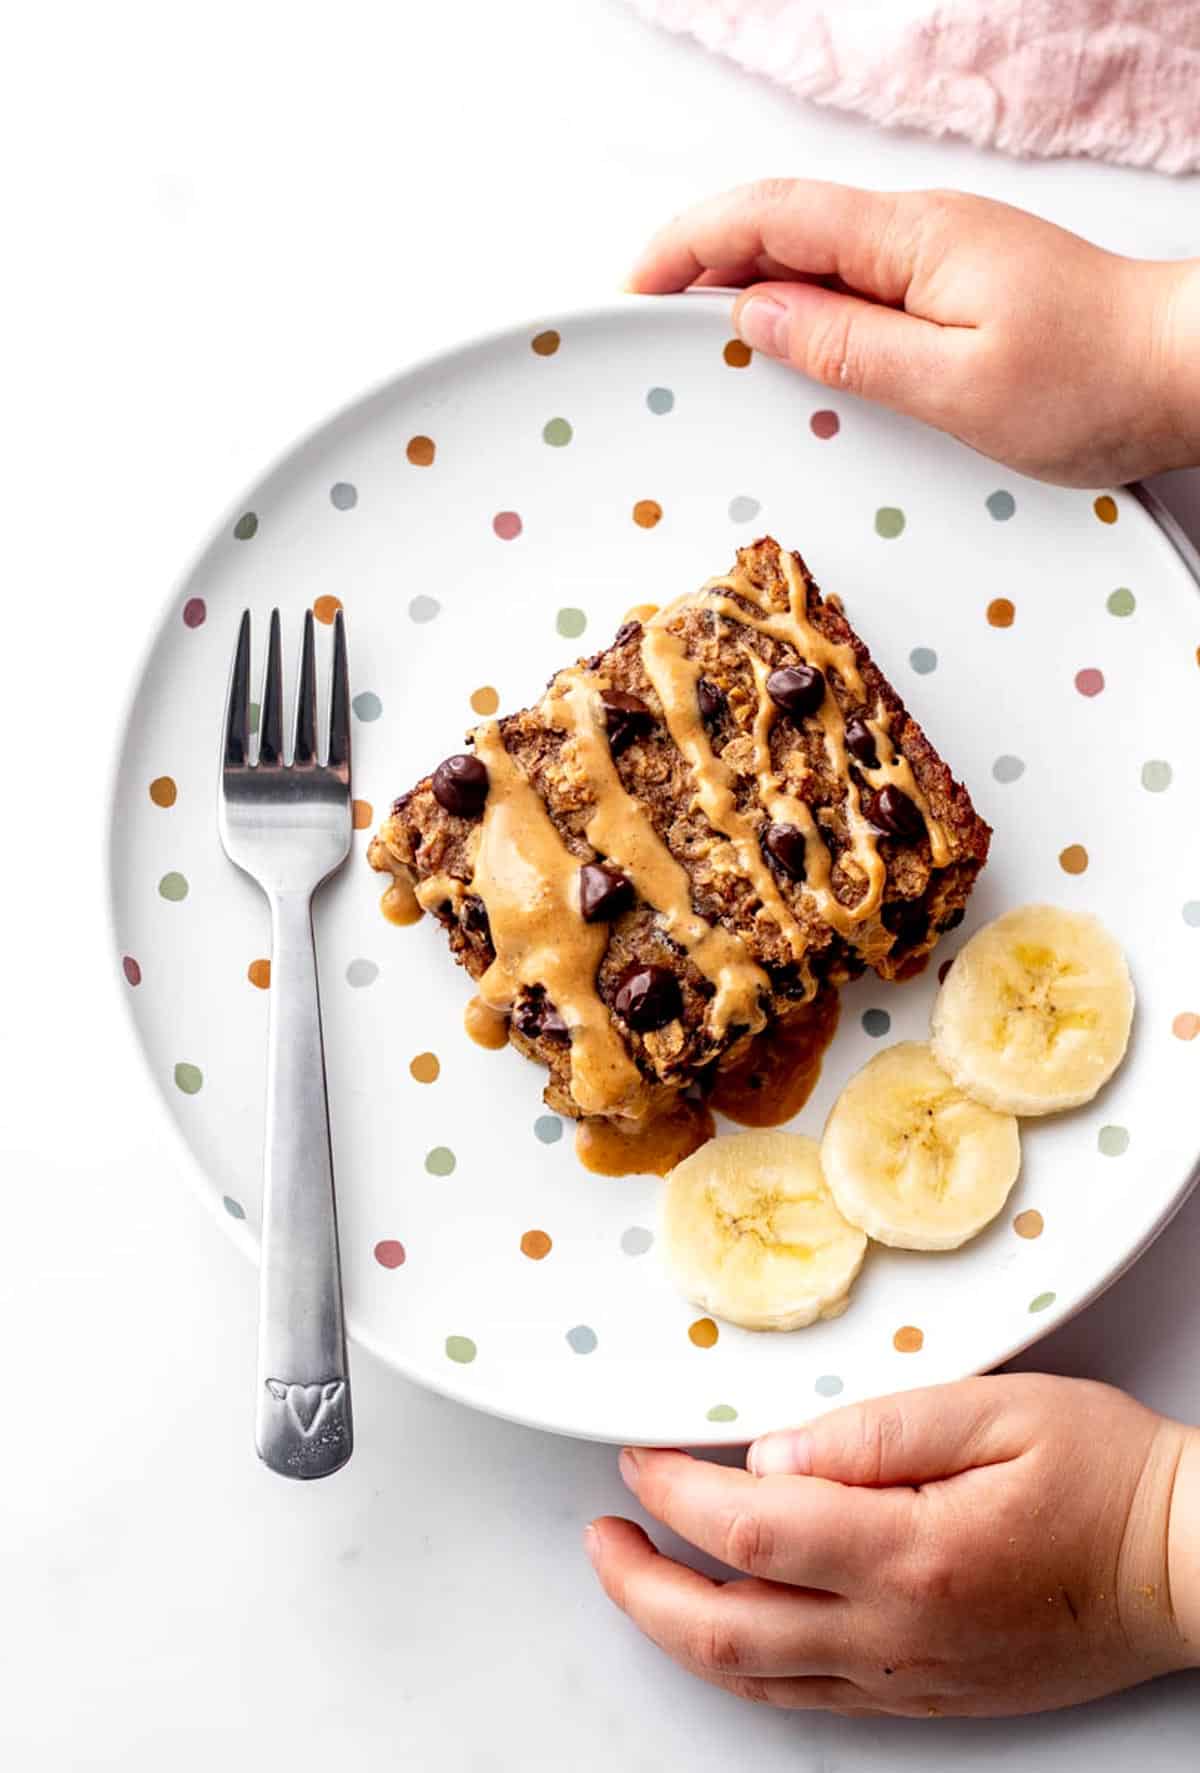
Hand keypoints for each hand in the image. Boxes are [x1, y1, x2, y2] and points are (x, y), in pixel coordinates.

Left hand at [585, 1374, 1199, 1715]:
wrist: (1184, 1564)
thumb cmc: (1102, 1474)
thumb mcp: (998, 1411)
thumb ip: (873, 1431)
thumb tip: (769, 1457)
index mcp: (911, 1553)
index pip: (748, 1528)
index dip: (671, 1494)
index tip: (636, 1456)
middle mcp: (899, 1635)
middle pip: (727, 1630)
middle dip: (640, 1587)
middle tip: (598, 1537)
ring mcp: (910, 1679)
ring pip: (757, 1678)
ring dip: (678, 1630)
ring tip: (633, 1579)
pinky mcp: (926, 1697)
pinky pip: (807, 1698)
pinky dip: (743, 1664)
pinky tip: (723, 1625)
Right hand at [629, 181, 1199, 486]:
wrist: (1183, 368)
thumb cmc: (1091, 380)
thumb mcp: (956, 382)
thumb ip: (848, 348)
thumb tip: (755, 317)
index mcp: (909, 239)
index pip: (768, 216)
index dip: (687, 246)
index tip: (632, 292)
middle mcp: (914, 232)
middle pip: (776, 225)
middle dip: (697, 267)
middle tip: (647, 332)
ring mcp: (932, 256)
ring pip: (809, 258)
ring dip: (743, 293)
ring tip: (697, 352)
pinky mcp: (948, 288)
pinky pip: (850, 287)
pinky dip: (797, 313)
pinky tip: (782, 357)